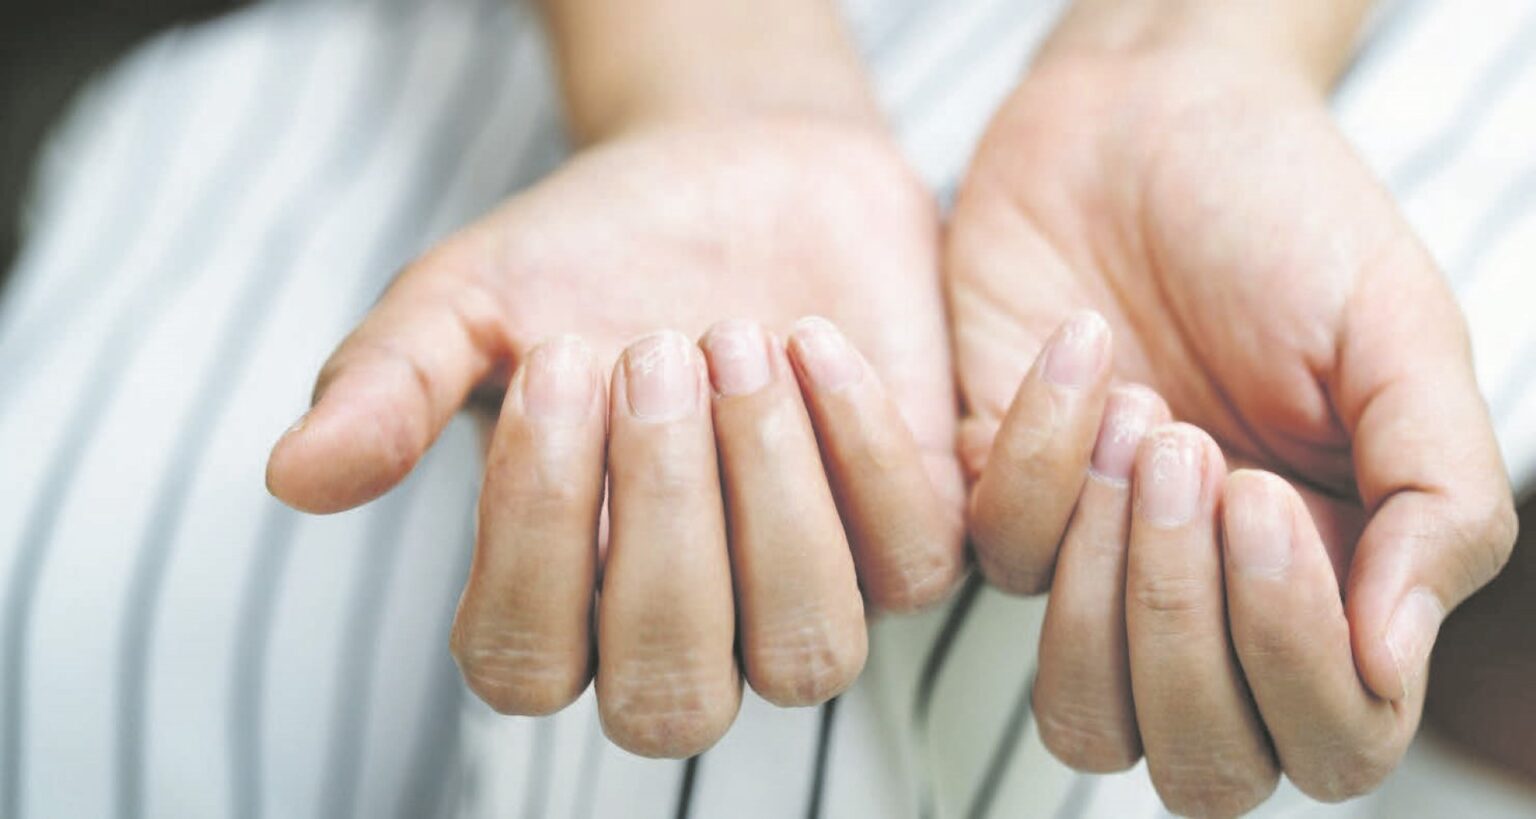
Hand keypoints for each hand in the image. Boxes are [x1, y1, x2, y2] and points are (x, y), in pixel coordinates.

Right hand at [265, 116, 965, 756]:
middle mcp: (684, 628)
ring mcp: (804, 592)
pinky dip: (861, 447)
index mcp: (557, 600)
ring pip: (809, 657)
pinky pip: (913, 563)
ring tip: (732, 339)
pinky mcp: (905, 534)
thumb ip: (388, 386)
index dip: (535, 532)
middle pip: (672, 701)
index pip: (525, 668)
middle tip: (649, 351)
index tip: (556, 362)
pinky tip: (811, 338)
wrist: (733, 172)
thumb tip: (294, 477)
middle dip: (663, 522)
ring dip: (770, 499)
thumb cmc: (590, 253)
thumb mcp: (469, 299)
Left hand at [947, 46, 1516, 813]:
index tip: (1266, 500)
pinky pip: (996, 561)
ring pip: (1083, 716)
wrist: (1145, 120)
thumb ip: (1439, 499)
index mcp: (1336, 582)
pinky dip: (1036, 456)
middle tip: (1199, 458)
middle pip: (1201, 762)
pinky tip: (1081, 349)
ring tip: (1145, 424)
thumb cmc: (1286, 220)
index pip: (1332, 740)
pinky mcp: (996, 504)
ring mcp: (1099, 567)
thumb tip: (1396, 663)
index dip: (1296, 662)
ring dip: (1108, 590)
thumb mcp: (1400, 336)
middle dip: (1190, 627)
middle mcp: (1216, 602)